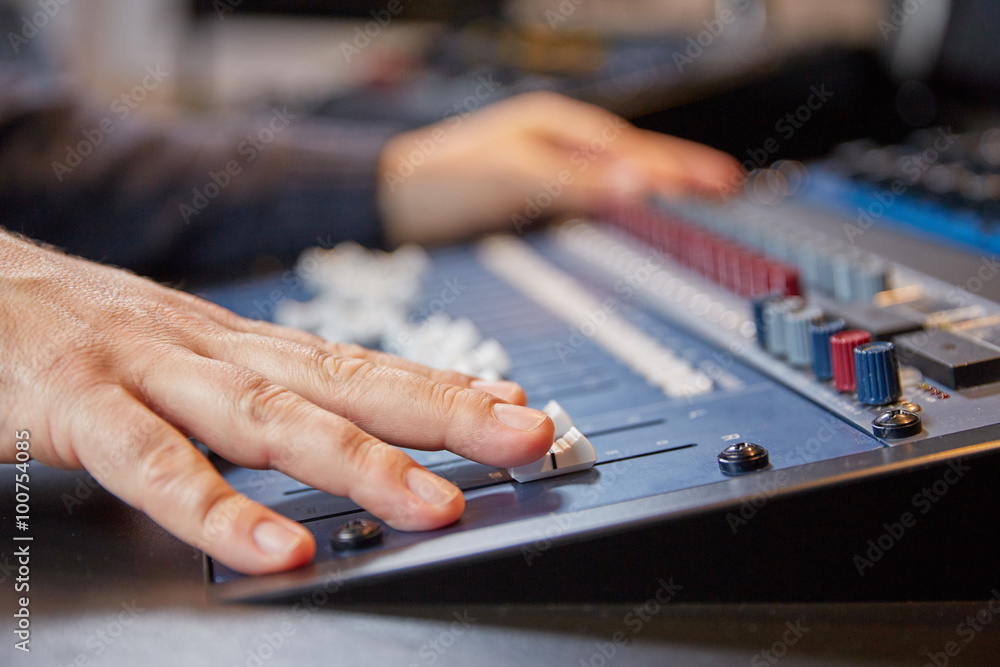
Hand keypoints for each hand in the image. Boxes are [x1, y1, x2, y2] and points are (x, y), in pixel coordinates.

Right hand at [0, 232, 554, 574]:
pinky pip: (153, 465)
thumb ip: (272, 395)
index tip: (520, 411)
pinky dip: (217, 509)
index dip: (447, 389)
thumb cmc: (93, 335)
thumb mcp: (198, 360)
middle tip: (524, 438)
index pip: (365, 365)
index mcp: (246, 348)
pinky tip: (277, 548)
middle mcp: (216, 353)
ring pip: (269, 419)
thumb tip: (358, 427)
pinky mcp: (77, 407)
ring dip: (359, 461)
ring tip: (433, 503)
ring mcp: (150, 374)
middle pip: (345, 383)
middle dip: (443, 413)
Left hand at [377, 91, 741, 244]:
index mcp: (557, 126)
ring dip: (657, 183)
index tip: (721, 185)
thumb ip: (577, 181)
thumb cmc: (440, 179)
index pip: (633, 150)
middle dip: (681, 171)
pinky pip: (594, 188)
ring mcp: (546, 161)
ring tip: (696, 193)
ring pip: (616, 171)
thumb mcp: (512, 177)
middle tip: (727, 186)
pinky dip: (623, 196)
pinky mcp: (535, 188)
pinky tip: (634, 205)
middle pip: (633, 155)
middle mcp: (556, 138)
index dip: (678, 170)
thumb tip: (639, 187)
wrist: (392, 198)